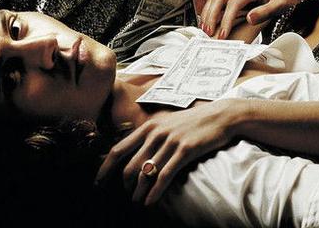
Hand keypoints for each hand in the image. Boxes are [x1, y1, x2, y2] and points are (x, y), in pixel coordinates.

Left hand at [95, 99, 240, 205]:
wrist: (220, 116)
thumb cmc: (193, 122)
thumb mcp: (167, 124)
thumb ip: (151, 136)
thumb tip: (136, 155)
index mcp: (148, 127)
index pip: (118, 149)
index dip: (105, 168)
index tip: (98, 183)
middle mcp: (156, 134)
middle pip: (130, 165)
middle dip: (125, 185)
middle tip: (126, 196)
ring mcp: (170, 142)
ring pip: (146, 173)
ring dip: (139, 192)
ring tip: (137, 202)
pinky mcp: (185, 151)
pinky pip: (165, 175)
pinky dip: (155, 192)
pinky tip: (150, 202)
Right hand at [200, 0, 308, 38]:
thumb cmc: (286, 0)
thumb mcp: (281, 6)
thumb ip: (265, 11)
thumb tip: (249, 18)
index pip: (234, 3)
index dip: (226, 20)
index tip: (223, 35)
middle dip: (211, 16)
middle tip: (207, 33)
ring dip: (208, 13)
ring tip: (205, 30)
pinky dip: (210, 10)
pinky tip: (208, 22)